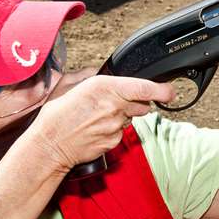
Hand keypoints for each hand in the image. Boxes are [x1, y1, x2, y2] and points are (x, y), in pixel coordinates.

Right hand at [27, 76, 174, 169]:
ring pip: (131, 118)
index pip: (144, 88)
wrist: (48, 146)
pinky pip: (120, 132)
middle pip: (142, 104)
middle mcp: (114, 106)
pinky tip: (95, 129)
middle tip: (116, 103)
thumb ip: (89, 75)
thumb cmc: (56, 115)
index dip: (162, 90)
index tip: (170, 91)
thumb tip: (101, 72)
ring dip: (122, 116)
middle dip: (137, 102)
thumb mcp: (68, 85)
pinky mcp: (114, 142)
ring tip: (98, 117)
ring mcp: (115, 126)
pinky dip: (112, 129)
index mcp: (104, 87)